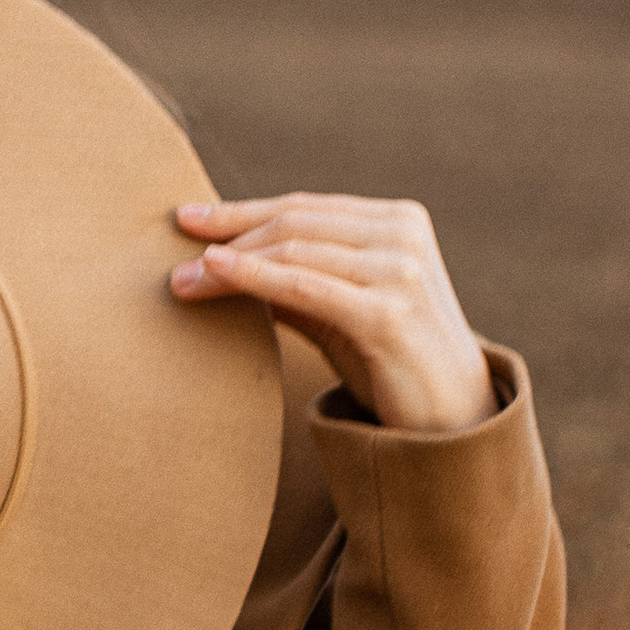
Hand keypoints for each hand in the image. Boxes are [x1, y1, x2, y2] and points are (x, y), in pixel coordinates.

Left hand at [169, 194, 497, 434]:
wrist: (453, 421)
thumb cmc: (390, 363)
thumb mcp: (339, 310)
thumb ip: (294, 280)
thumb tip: (219, 260)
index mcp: (397, 221)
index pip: (304, 208)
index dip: (242, 211)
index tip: (189, 219)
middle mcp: (402, 235)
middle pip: (295, 223)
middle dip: (229, 235)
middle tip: (175, 257)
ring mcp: (400, 271)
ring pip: (294, 249)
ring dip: (231, 262)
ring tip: (183, 280)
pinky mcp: (389, 312)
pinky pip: (305, 286)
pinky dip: (255, 276)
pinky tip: (216, 272)